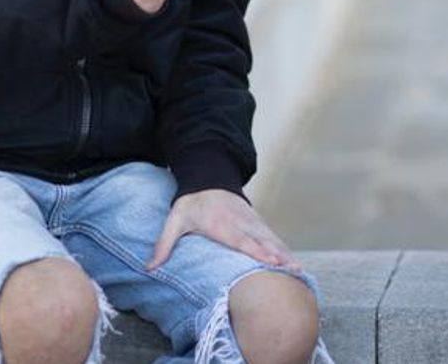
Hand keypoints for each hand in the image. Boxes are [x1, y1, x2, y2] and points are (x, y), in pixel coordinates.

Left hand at [147, 188, 300, 272]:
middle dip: (278, 255)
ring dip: (285, 253)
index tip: (271, 261)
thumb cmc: (191, 203)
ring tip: (298, 269)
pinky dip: (283, 248)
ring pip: (271, 239)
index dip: (257, 251)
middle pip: (262, 241)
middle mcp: (240, 222)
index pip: (241, 239)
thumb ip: (163, 244)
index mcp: (221, 223)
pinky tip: (292, 261)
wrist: (208, 178)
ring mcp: (251, 221)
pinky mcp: (256, 222)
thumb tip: (149, 268)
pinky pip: (272, 237)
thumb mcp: (175, 220)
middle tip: (293, 269)